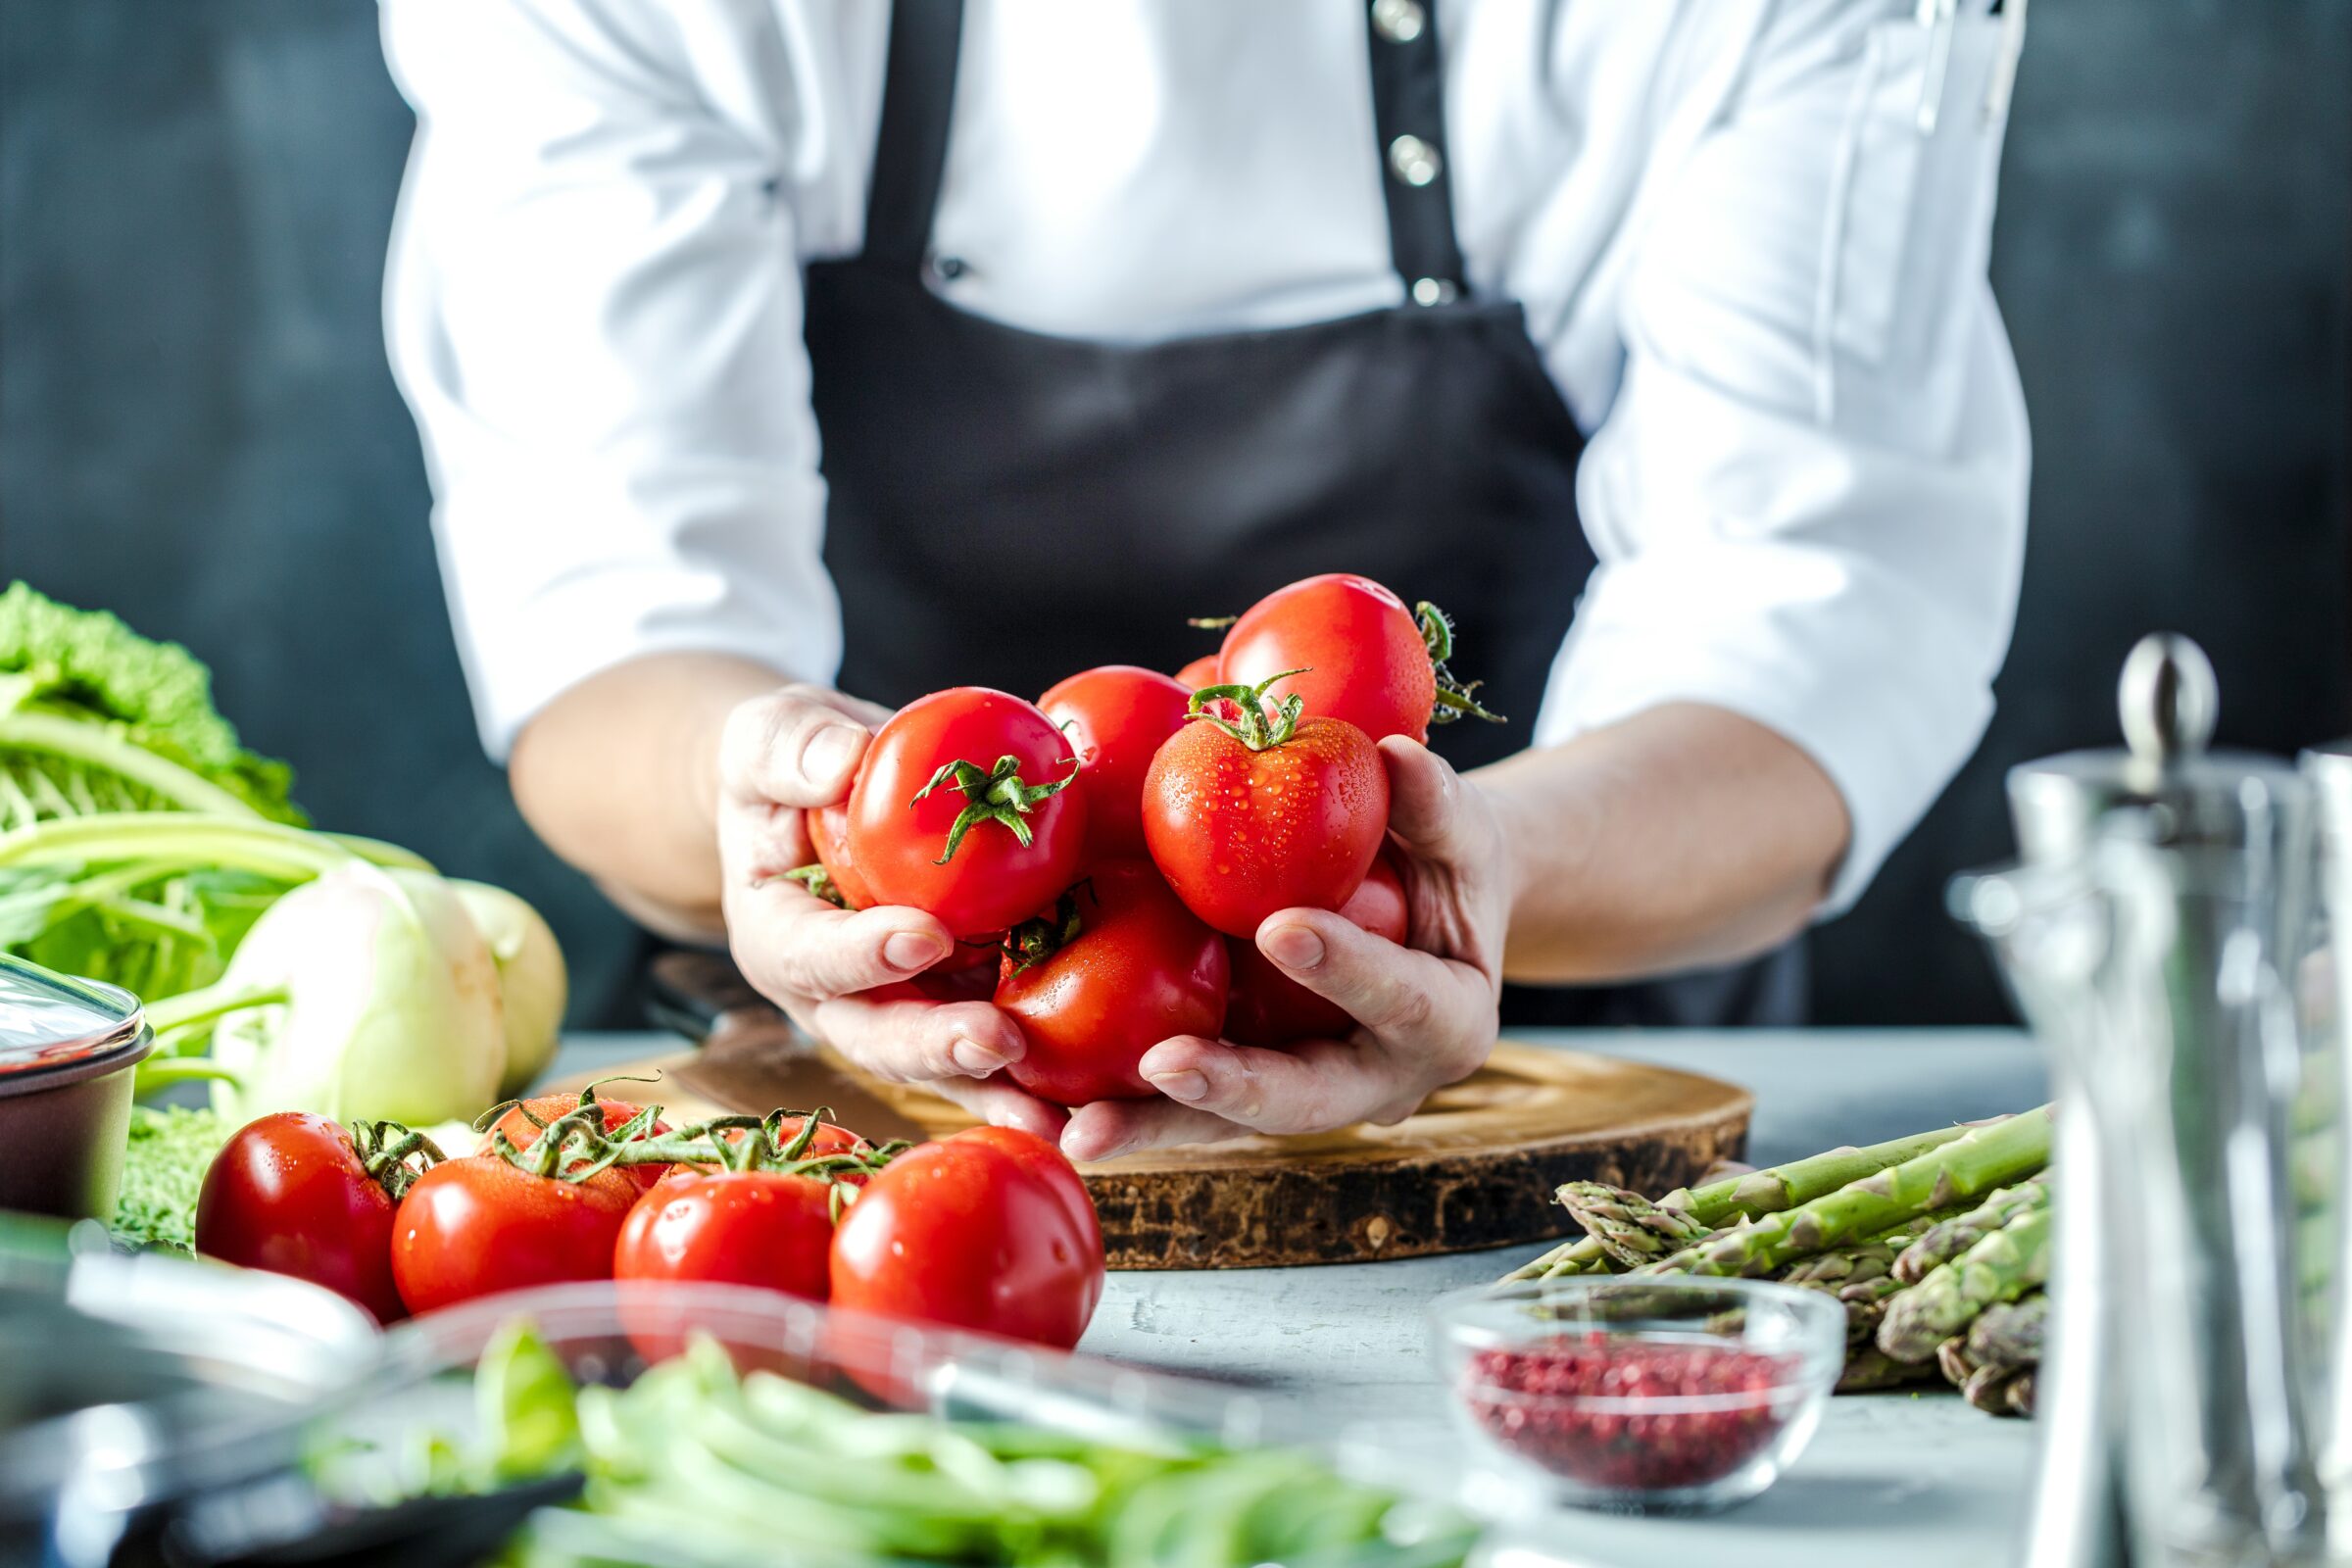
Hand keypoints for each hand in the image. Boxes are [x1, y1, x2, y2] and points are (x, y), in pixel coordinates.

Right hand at [713, 684, 1066, 1139]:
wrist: (826, 802)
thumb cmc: (792, 766)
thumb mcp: (772, 737)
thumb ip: (794, 749)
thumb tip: (842, 761)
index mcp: (778, 935)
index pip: (810, 955)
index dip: (861, 954)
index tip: (922, 936)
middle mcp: (835, 998)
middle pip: (881, 1037)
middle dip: (938, 1047)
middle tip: (997, 1043)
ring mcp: (899, 1012)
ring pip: (945, 1066)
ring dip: (1000, 1092)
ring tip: (1061, 1119)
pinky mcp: (957, 1006)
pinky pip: (1001, 1045)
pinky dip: (1046, 1073)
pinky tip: (1107, 1093)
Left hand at [1060, 736, 1508, 1160]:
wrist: (1426, 917)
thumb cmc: (1444, 863)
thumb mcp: (1457, 830)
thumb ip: (1433, 802)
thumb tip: (1392, 751)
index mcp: (1450, 1022)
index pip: (1404, 1000)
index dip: (1349, 969)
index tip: (1281, 926)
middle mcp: (1380, 1082)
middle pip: (1306, 1101)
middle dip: (1233, 1088)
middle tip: (1163, 1066)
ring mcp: (1309, 1095)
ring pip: (1230, 1127)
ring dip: (1156, 1126)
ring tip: (1083, 1132)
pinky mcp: (1249, 1090)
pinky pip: (1185, 1106)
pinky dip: (1127, 1107)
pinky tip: (1053, 1110)